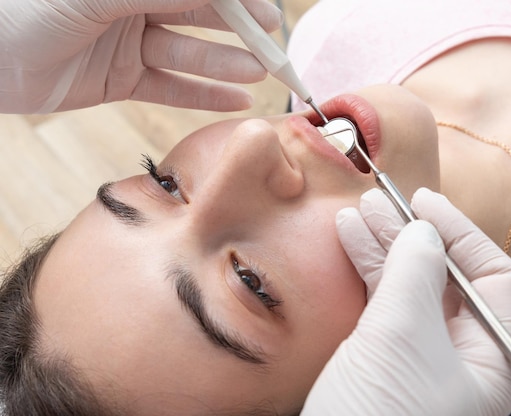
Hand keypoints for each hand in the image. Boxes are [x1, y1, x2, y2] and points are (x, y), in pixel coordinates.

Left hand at [0, 0, 281, 112]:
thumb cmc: (24, 10)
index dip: (235, 2)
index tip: (269, 16)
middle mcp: (132, 4)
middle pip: (199, 17)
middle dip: (239, 33)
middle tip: (273, 50)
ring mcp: (128, 43)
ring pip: (188, 54)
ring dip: (226, 65)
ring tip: (259, 75)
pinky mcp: (120, 80)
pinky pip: (170, 88)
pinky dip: (202, 94)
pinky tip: (235, 100)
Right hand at [301, 188, 510, 415]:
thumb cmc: (378, 413)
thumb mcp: (404, 336)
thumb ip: (416, 273)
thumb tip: (422, 230)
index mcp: (490, 359)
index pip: (493, 278)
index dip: (460, 234)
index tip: (423, 202)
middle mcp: (460, 356)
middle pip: (445, 277)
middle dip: (412, 236)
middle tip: (379, 203)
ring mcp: (418, 356)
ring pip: (408, 286)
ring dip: (382, 247)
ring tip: (355, 216)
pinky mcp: (381, 358)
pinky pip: (381, 302)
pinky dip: (366, 270)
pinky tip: (349, 242)